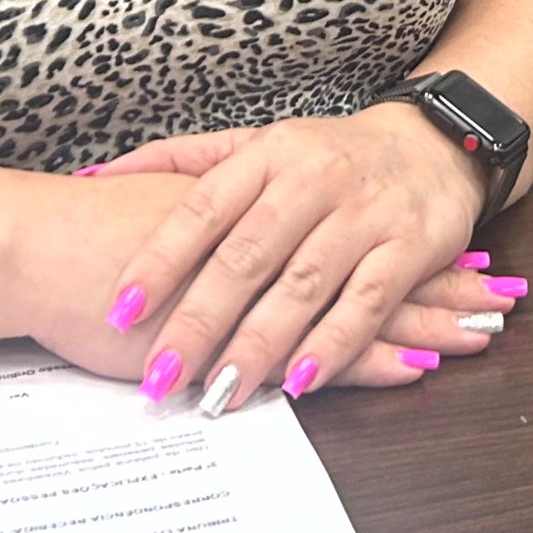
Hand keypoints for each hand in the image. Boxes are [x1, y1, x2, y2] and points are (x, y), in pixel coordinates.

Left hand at [85, 113, 523, 410]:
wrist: (437, 140)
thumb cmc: (333, 154)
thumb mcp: (259, 142)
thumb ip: (181, 162)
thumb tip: (95, 174)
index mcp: (268, 153)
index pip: (202, 208)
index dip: (159, 259)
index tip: (119, 309)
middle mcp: (313, 178)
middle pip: (247, 255)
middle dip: (199, 320)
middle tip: (160, 375)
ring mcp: (364, 212)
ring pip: (303, 284)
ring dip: (259, 344)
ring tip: (219, 392)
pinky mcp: (410, 245)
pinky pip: (367, 300)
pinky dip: (334, 343)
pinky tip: (301, 380)